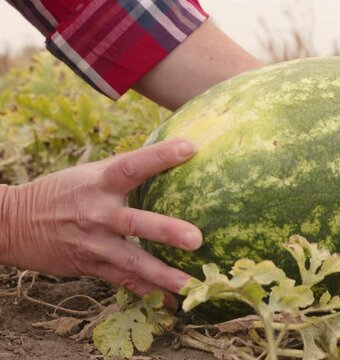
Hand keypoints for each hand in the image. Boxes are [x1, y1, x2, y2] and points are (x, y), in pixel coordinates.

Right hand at [0, 139, 201, 305]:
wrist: (13, 224)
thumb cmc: (62, 192)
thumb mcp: (89, 173)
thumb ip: (125, 167)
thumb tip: (168, 151)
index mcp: (99, 182)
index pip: (132, 165)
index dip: (160, 156)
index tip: (190, 148)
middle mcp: (98, 213)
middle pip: (136, 222)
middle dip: (166, 231)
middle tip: (196, 239)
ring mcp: (94, 243)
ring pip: (132, 261)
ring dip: (163, 275)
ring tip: (191, 285)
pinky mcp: (91, 266)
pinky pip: (124, 282)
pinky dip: (148, 293)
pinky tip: (174, 303)